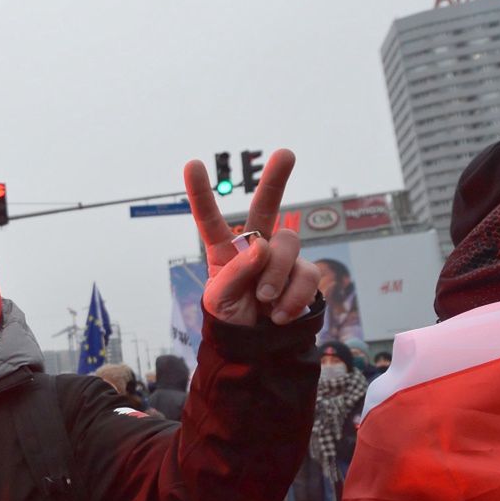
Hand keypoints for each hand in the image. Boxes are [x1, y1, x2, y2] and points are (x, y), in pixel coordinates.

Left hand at [183, 149, 319, 325]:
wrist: (256, 347)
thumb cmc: (231, 319)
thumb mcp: (218, 300)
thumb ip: (235, 272)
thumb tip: (262, 246)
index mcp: (224, 250)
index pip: (210, 219)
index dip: (201, 193)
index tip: (192, 165)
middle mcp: (256, 246)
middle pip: (267, 206)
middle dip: (276, 179)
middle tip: (286, 154)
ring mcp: (282, 258)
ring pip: (289, 244)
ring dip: (276, 274)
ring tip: (263, 299)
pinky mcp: (303, 273)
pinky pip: (307, 273)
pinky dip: (293, 296)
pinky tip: (279, 313)